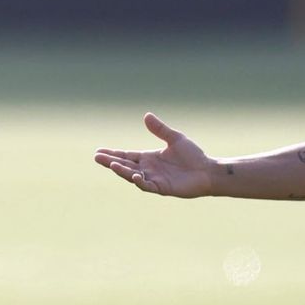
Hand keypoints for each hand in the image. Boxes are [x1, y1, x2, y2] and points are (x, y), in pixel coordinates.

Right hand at [93, 113, 214, 197]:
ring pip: (133, 176)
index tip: (99, 151)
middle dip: (110, 162)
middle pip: (125, 165)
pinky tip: (135, 175)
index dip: (113, 154)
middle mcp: (148, 169)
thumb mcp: (175, 138)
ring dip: (122, 171)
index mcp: (149, 158)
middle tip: (97, 157)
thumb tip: (146, 116)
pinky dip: (140, 181)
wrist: (208, 171)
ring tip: (112, 165)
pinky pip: (148, 186)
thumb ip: (160, 129)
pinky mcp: (162, 188)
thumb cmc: (193, 155)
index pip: (126, 156)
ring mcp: (154, 180)